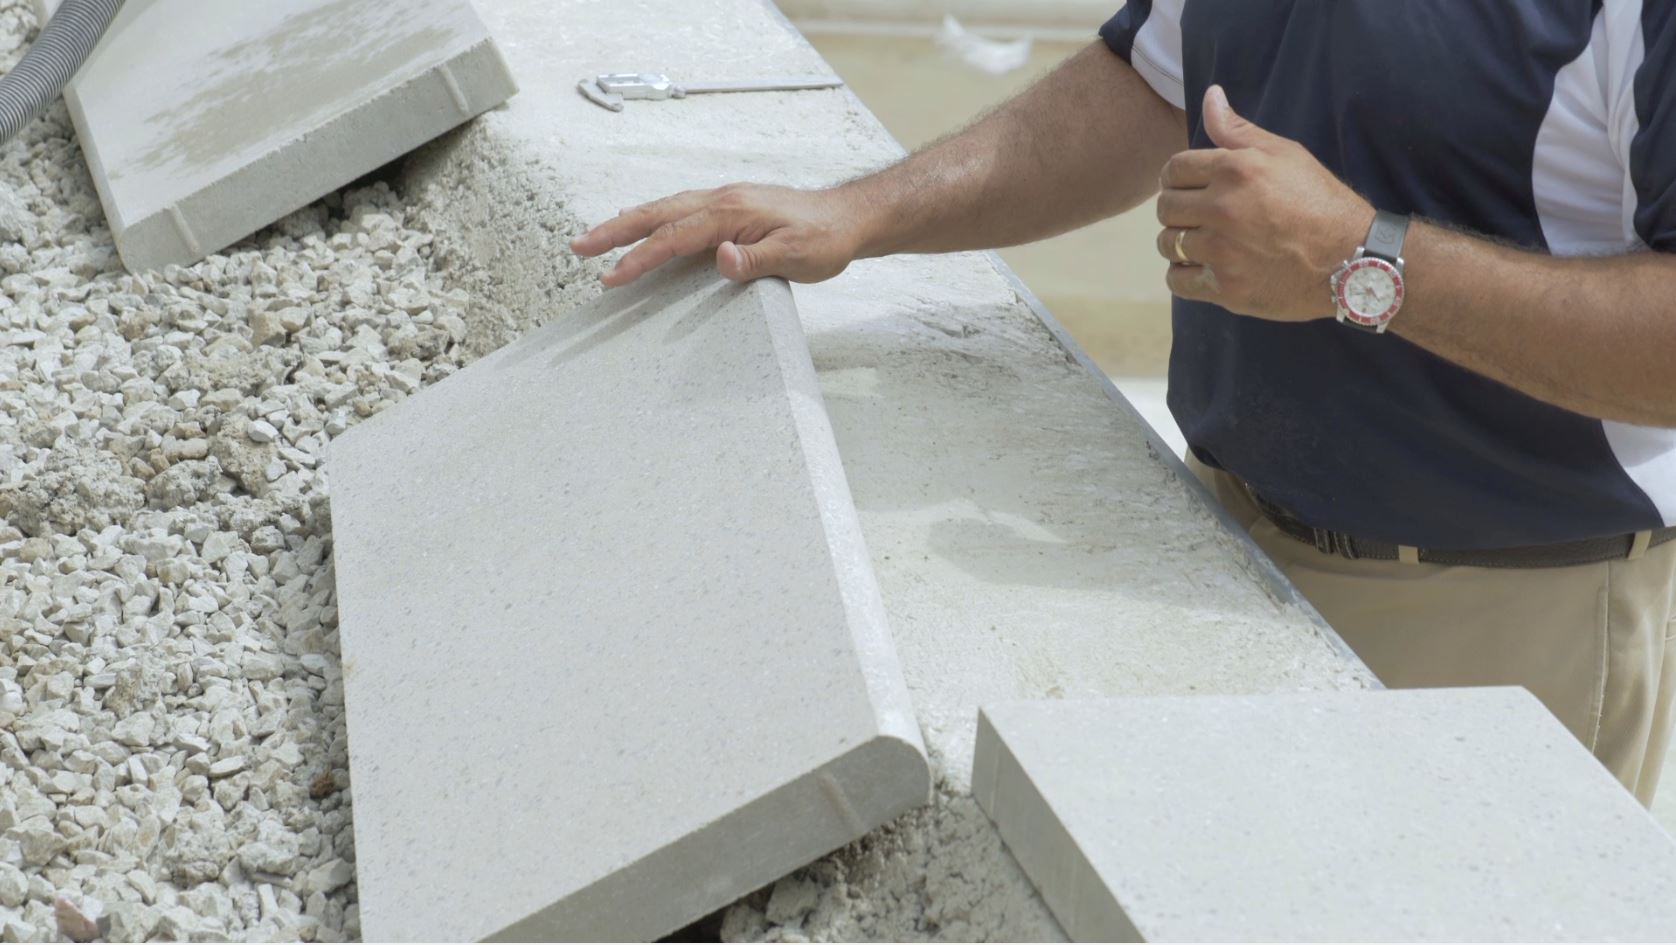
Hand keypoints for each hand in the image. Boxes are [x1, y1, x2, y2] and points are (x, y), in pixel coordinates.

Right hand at [569, 183, 868, 287]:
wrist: (849, 219)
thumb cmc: (825, 239)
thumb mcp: (796, 255)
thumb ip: (755, 259)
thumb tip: (719, 257)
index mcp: (732, 212)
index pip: (674, 236)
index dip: (640, 256)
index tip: (612, 276)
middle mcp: (722, 200)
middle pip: (657, 213)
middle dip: (616, 230)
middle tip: (580, 246)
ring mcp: (725, 201)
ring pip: (666, 209)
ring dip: (630, 223)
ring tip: (598, 238)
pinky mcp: (731, 208)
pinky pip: (681, 212)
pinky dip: (655, 220)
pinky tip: (646, 229)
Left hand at [1156, 85, 1373, 319]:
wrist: (1352, 259)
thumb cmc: (1319, 200)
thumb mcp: (1285, 154)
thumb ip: (1238, 130)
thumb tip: (1210, 96)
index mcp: (1235, 170)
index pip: (1173, 169)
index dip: (1177, 177)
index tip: (1189, 187)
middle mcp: (1222, 209)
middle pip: (1166, 208)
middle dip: (1177, 209)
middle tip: (1199, 215)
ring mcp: (1222, 252)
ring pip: (1167, 245)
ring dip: (1178, 242)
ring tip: (1204, 241)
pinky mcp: (1226, 288)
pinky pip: (1177, 281)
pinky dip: (1183, 275)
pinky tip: (1203, 268)